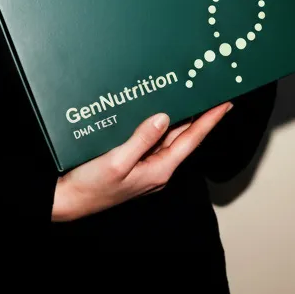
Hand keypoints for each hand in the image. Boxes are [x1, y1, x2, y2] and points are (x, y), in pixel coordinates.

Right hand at [51, 103, 232, 221]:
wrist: (68, 202)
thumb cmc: (90, 186)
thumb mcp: (116, 161)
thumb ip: (141, 139)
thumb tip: (164, 117)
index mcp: (159, 170)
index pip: (191, 140)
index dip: (210, 121)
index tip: (226, 103)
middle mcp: (157, 168)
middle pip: (183, 136)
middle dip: (199, 115)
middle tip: (212, 92)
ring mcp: (145, 166)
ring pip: (167, 136)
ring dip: (180, 116)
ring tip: (192, 95)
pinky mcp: (132, 162)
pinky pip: (151, 138)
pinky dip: (158, 122)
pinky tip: (157, 109)